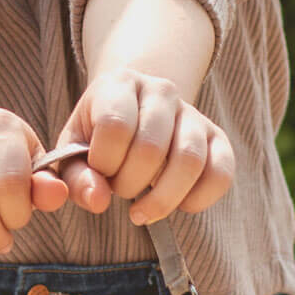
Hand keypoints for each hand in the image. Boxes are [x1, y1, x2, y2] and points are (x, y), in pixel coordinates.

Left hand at [52, 69, 234, 224]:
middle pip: (151, 149)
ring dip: (162, 199)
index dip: (104, 163)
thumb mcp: (73, 154)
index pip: (115, 126)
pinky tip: (178, 205)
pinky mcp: (217, 137)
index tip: (100, 171)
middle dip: (129, 185)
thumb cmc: (96, 140)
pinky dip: (199, 199)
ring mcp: (193, 113)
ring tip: (143, 209)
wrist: (133, 113)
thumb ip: (75, 180)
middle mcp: (161, 90)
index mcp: (119, 84)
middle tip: (120, 188)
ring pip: (189, 161)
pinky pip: (221, 172)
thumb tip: (99, 201)